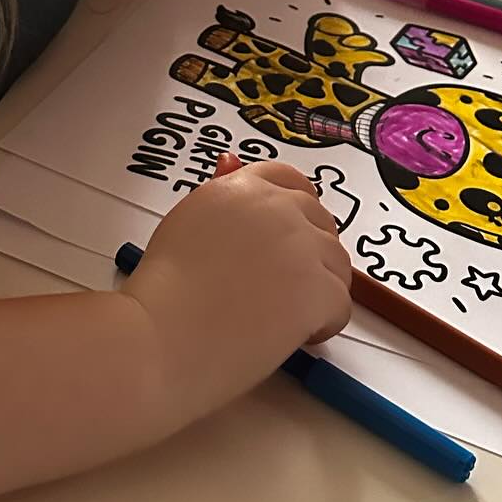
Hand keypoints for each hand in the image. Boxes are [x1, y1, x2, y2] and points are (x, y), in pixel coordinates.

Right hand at [123, 153, 352, 419]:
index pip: (289, 181)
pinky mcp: (317, 288)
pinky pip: (341, 304)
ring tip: (283, 317)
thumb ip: (221, 200)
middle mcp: (275, 207)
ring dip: (320, 289)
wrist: (160, 335)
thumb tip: (231, 164)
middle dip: (311, 253)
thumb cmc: (161, 293)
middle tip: (284, 287)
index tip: (292, 235)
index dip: (297, 209)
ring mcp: (300, 246)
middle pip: (320, 221)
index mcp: (240, 187)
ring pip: (337, 264)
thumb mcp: (186, 224)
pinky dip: (323, 325)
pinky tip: (292, 337)